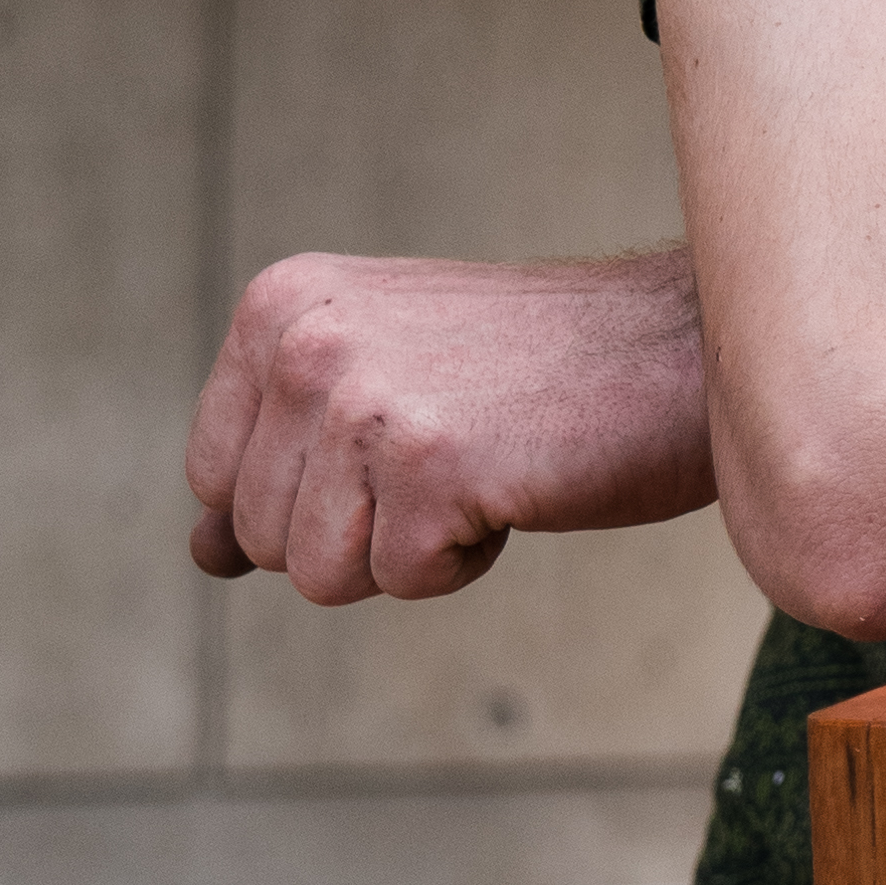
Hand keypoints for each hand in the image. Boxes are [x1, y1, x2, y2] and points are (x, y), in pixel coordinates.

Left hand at [184, 245, 713, 601]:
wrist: (682, 346)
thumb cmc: (537, 372)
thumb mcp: (381, 380)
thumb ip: (281, 458)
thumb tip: (203, 554)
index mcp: (279, 304)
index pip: (211, 475)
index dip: (310, 495)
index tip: (399, 437)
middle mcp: (306, 339)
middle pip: (262, 538)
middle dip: (359, 529)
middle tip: (453, 451)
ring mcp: (364, 400)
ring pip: (320, 574)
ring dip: (410, 548)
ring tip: (481, 464)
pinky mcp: (431, 466)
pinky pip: (405, 580)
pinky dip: (467, 560)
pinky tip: (515, 484)